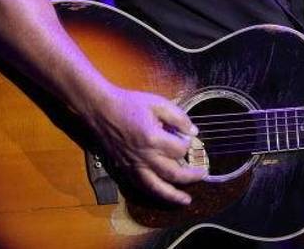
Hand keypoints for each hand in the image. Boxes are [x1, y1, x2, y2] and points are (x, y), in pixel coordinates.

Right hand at [84, 84, 206, 204]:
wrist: (101, 110)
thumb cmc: (129, 104)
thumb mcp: (157, 103)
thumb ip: (178, 117)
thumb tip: (193, 131)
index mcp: (154, 139)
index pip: (180, 149)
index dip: (187, 143)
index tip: (186, 136)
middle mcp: (145, 157)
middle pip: (174, 174)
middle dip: (191, 176)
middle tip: (202, 174)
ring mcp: (134, 166)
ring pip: (157, 188)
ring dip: (173, 196)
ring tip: (186, 200)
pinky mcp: (125, 169)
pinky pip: (141, 186)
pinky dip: (154, 193)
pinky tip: (162, 194)